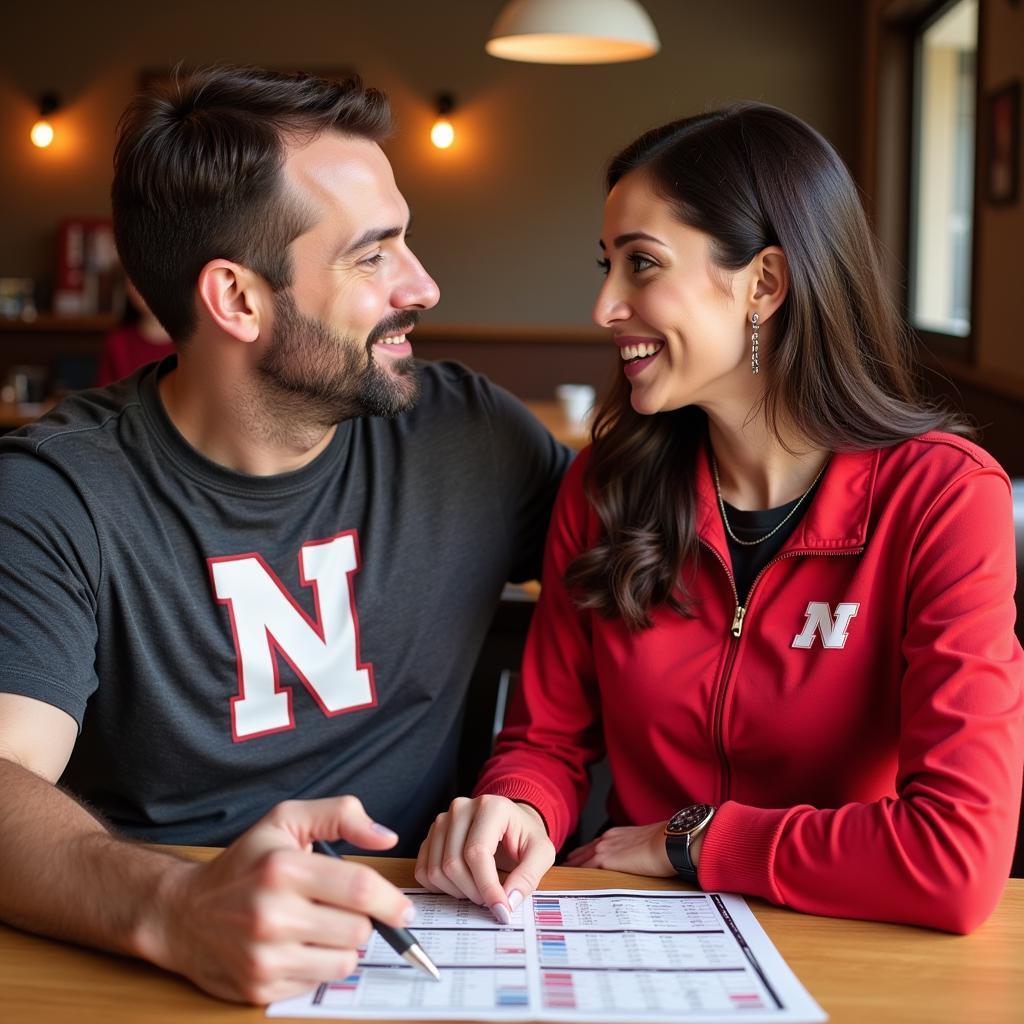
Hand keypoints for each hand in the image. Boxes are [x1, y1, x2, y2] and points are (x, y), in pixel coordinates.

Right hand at [143, 796, 412, 1003]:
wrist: (183, 913)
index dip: (391, 901)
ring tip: (318, 926)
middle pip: (358, 930)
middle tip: (338, 908)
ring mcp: (264, 956)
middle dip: (360, 919)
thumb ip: (341, 815)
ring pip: (344, 961)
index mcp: (283, 868)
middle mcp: (272, 914)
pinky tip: (296, 946)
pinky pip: (318, 983)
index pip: (359, 888)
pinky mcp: (260, 989)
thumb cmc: (244, 863)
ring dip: (342, 945)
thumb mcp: (286, 821)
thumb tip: (386, 837)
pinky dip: (318, 966)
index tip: (403, 910)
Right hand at [415, 795, 554, 922]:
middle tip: (493, 900)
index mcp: (490, 806)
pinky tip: (461, 885)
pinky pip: (423, 871)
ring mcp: (442, 821)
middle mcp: (461, 808)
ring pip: (436, 870)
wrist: (511, 824)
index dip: (487, 887)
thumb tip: (508, 901)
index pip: (477, 853)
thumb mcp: (541, 853)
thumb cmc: (525, 836)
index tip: (501, 910)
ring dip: (458, 892)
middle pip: (453, 864)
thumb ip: (528, 876)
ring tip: (479, 890)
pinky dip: (440, 887)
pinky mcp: (431, 835)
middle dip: (474, 892)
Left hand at [564, 821, 675, 876]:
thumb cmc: (664, 843)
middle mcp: (606, 839)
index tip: (574, 863)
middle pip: (581, 852)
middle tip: (561, 873)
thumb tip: (639, 862)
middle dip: (572, 863)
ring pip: (580, 861)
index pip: (592, 846)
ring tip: (561, 881)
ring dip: (571, 870)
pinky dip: (577, 877)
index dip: (582, 855)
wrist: (669, 841)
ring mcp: (604, 849)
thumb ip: (635, 851)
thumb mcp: (645, 844)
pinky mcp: (606, 860)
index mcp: (615, 835)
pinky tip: (571, 886)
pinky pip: (585, 870)